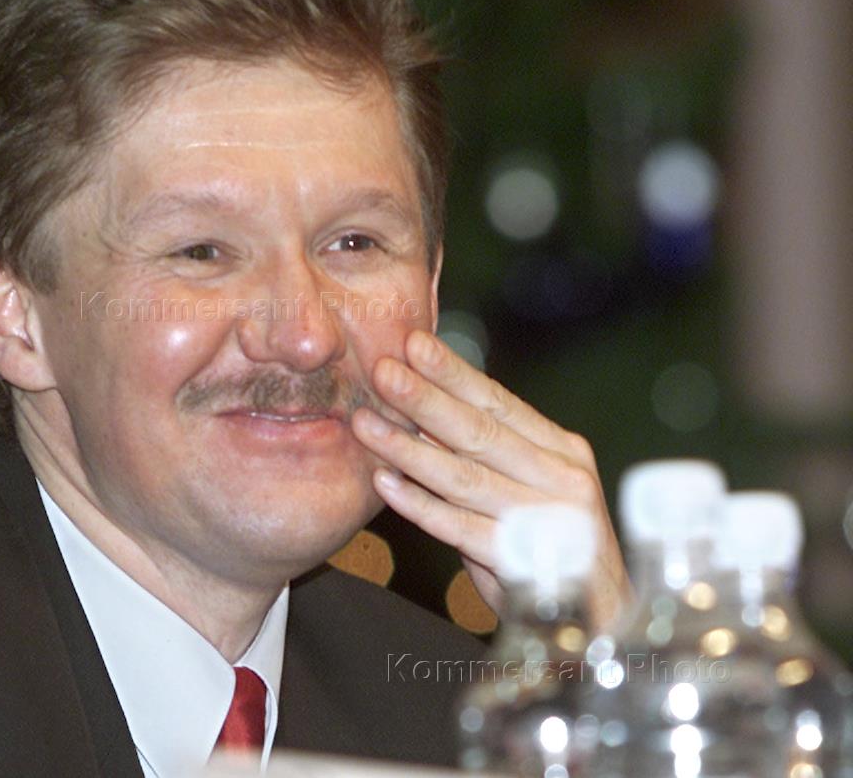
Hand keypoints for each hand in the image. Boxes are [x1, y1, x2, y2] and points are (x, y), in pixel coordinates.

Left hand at [350, 329, 630, 628]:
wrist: (596, 620)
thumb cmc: (549, 545)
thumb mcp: (521, 487)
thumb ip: (481, 453)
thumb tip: (421, 410)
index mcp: (559, 448)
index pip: (498, 401)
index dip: (453, 372)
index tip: (413, 343)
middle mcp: (560, 476)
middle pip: (480, 431)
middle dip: (425, 398)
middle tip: (382, 370)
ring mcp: (548, 519)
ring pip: (464, 476)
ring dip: (408, 449)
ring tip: (365, 424)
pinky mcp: (527, 561)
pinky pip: (460, 528)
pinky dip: (419, 505)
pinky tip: (384, 483)